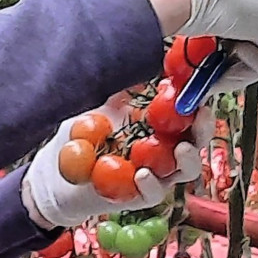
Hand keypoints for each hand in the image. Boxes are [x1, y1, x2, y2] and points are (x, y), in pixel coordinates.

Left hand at [21, 99, 205, 229]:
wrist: (54, 174)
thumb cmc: (77, 135)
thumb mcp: (95, 106)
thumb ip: (117, 90)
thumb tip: (136, 60)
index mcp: (157, 124)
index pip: (186, 111)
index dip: (196, 99)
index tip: (196, 86)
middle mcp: (164, 149)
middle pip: (196, 139)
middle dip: (202, 127)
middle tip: (200, 116)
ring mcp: (156, 174)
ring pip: (185, 169)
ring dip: (188, 158)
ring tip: (181, 149)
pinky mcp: (140, 197)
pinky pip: (153, 193)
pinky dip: (151, 184)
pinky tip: (141, 173)